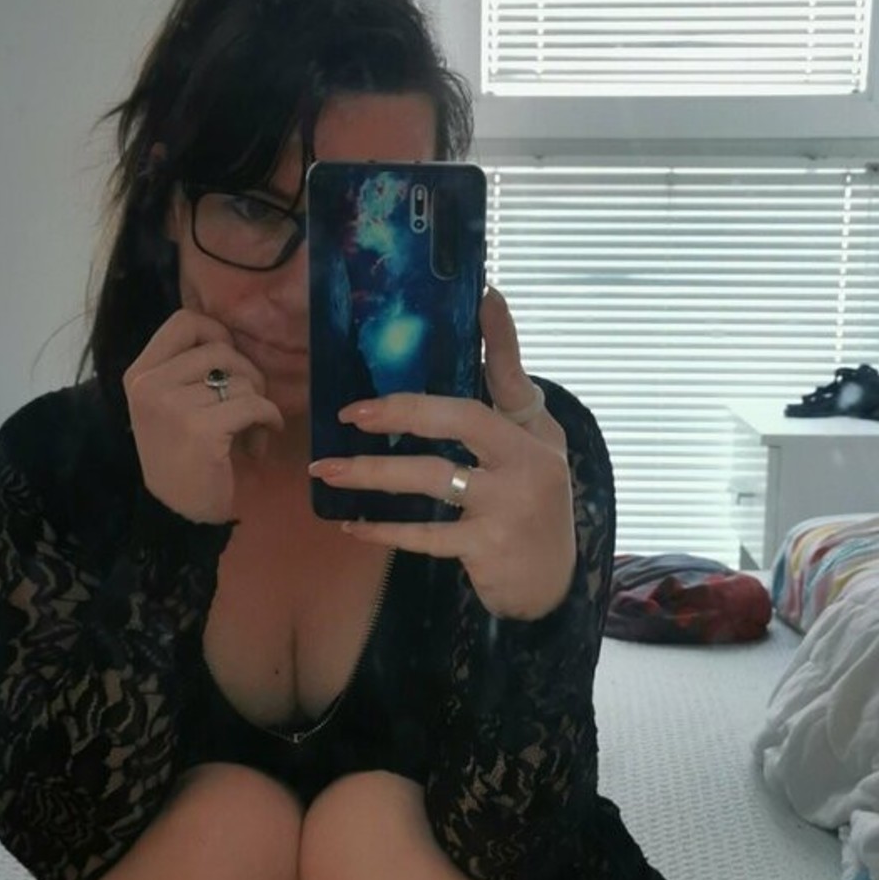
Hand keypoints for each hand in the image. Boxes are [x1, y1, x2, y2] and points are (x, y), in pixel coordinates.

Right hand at [123, 310, 284, 524]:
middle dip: (247, 374)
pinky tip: (264, 438)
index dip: (217, 334)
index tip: (230, 364)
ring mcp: (172, 406)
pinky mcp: (201, 429)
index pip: (184, 322)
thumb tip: (231, 339)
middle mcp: (149, 385)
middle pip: (220, 349)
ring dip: (258, 404)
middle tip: (250, 405)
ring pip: (241, 379)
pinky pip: (254, 404)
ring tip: (252, 432)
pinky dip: (270, 419)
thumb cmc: (182, 459)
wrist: (179, 516)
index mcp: (139, 374)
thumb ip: (188, 370)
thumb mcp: (170, 406)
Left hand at [306, 286, 575, 619]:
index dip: (500, 339)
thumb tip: (488, 307)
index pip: (511, 378)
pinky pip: (424, 535)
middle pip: (459, 421)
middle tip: (350, 414)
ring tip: (327, 472)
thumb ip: (507, 387)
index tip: (484, 297)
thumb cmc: (532, 502)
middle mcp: (527, 464)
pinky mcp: (487, 548)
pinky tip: (352, 526)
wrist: (550, 582)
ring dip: (372, 474)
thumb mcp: (534, 444)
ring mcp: (507, 507)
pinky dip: (384, 531)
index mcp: (534, 434)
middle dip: (400, 411)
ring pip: (430, 477)